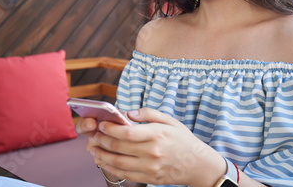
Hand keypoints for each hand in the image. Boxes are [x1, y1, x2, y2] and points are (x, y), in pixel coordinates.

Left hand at [90, 108, 224, 186]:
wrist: (198, 164)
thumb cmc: (183, 140)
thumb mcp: (170, 120)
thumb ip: (149, 113)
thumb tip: (128, 113)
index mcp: (157, 134)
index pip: (127, 132)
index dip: (110, 129)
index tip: (102, 124)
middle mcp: (153, 152)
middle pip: (119, 147)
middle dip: (102, 140)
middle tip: (94, 135)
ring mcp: (151, 167)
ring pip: (119, 163)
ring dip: (102, 156)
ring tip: (94, 149)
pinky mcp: (150, 178)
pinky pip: (126, 174)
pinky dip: (111, 169)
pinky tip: (104, 162)